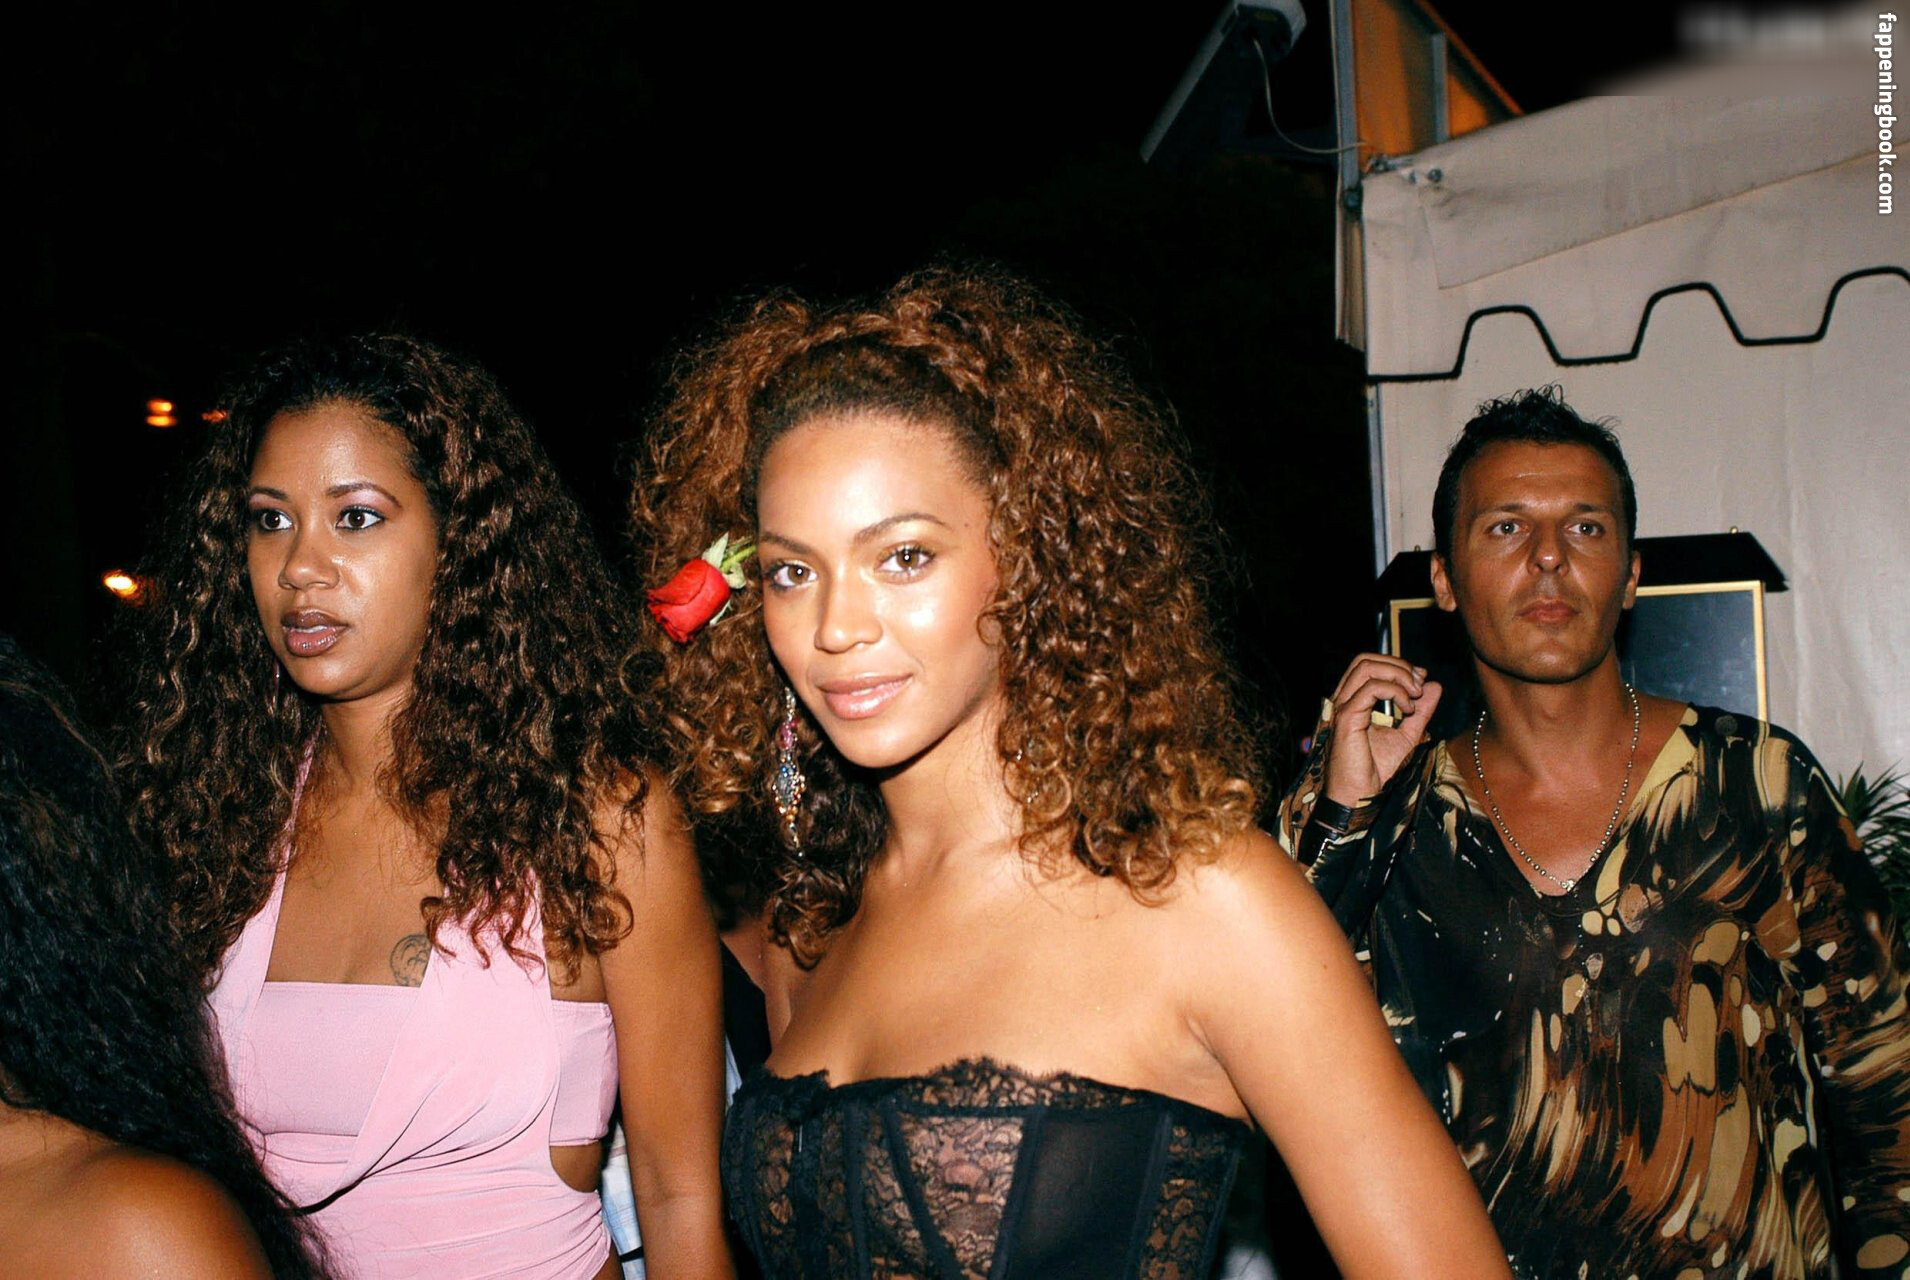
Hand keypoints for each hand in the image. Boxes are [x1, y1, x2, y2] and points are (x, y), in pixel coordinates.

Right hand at [1323, 654, 1441, 806]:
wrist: (1360, 796)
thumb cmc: (1375, 771)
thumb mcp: (1407, 735)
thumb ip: (1420, 711)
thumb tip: (1434, 686)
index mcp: (1353, 701)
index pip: (1368, 664)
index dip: (1397, 664)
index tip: (1421, 679)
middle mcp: (1343, 699)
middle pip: (1365, 659)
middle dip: (1398, 665)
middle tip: (1419, 684)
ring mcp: (1342, 707)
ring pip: (1366, 667)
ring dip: (1398, 676)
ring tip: (1415, 696)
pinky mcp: (1346, 718)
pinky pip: (1370, 689)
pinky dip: (1395, 692)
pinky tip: (1407, 710)